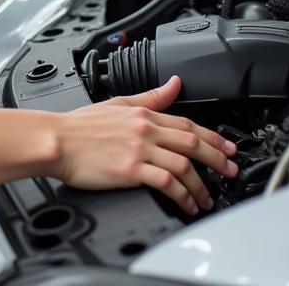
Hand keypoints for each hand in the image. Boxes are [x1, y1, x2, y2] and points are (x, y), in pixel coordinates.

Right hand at [53, 76, 237, 214]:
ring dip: (202, 184)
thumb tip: (174, 84)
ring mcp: (139, 150)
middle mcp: (145, 130)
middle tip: (231, 172)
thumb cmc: (79, 126)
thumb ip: (149, 97)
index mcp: (142, 114)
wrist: (56, 141)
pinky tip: (186, 204)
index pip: (187, 122)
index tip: (227, 148)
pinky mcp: (131, 171)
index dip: (212, 137)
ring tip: (208, 197)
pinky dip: (182, 195)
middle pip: (192, 143)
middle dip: (218, 159)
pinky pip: (167, 184)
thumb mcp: (117, 102)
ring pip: (184, 166)